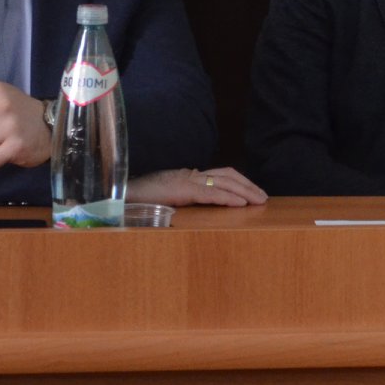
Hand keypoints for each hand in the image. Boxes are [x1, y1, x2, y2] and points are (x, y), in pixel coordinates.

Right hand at [127, 167, 266, 206]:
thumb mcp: (168, 200)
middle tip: (263, 197)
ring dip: (244, 191)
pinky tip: (241, 204)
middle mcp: (190, 175)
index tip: (253, 192)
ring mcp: (186, 180)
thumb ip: (184, 201)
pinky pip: (210, 193)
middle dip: (248, 185)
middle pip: (227, 175)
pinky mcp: (181, 190)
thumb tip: (199, 209)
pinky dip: (228, 197)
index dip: (239, 182)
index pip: (221, 174)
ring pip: (223, 182)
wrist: (121, 195)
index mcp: (189, 177)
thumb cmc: (141, 200)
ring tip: (259, 200)